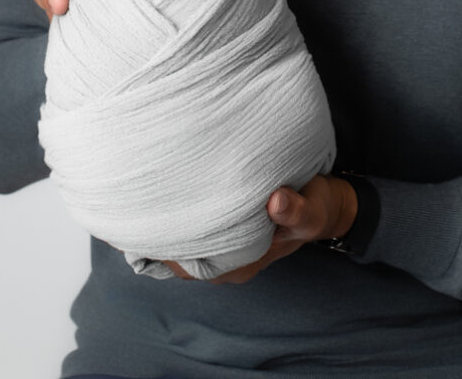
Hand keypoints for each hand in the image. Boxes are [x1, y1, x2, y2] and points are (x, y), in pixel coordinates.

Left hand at [164, 174, 357, 284]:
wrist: (323, 205)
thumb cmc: (315, 209)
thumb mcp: (311, 211)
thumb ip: (295, 211)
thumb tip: (276, 203)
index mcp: (241, 264)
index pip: (189, 267)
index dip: (164, 249)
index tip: (148, 223)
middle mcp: (228, 261)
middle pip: (179, 258)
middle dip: (157, 237)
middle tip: (138, 204)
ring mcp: (226, 247)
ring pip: (184, 245)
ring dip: (168, 226)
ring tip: (146, 197)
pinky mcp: (227, 229)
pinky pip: (194, 231)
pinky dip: (181, 217)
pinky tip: (169, 194)